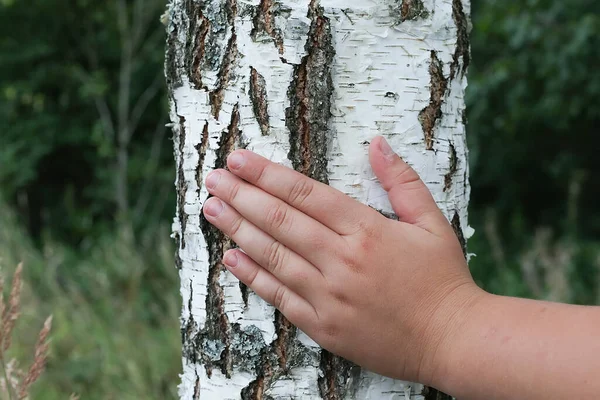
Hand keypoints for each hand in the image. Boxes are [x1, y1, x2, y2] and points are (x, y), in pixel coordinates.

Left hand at [202, 136, 481, 383]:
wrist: (452, 340)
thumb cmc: (443, 279)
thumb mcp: (432, 222)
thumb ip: (402, 181)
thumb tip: (378, 142)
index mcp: (366, 230)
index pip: (305, 193)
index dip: (267, 174)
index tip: (239, 159)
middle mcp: (341, 260)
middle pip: (280, 220)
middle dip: (242, 195)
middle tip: (213, 178)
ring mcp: (329, 295)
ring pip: (273, 256)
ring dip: (237, 229)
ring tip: (211, 208)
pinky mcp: (323, 326)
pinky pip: (279, 297)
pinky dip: (252, 276)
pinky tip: (230, 257)